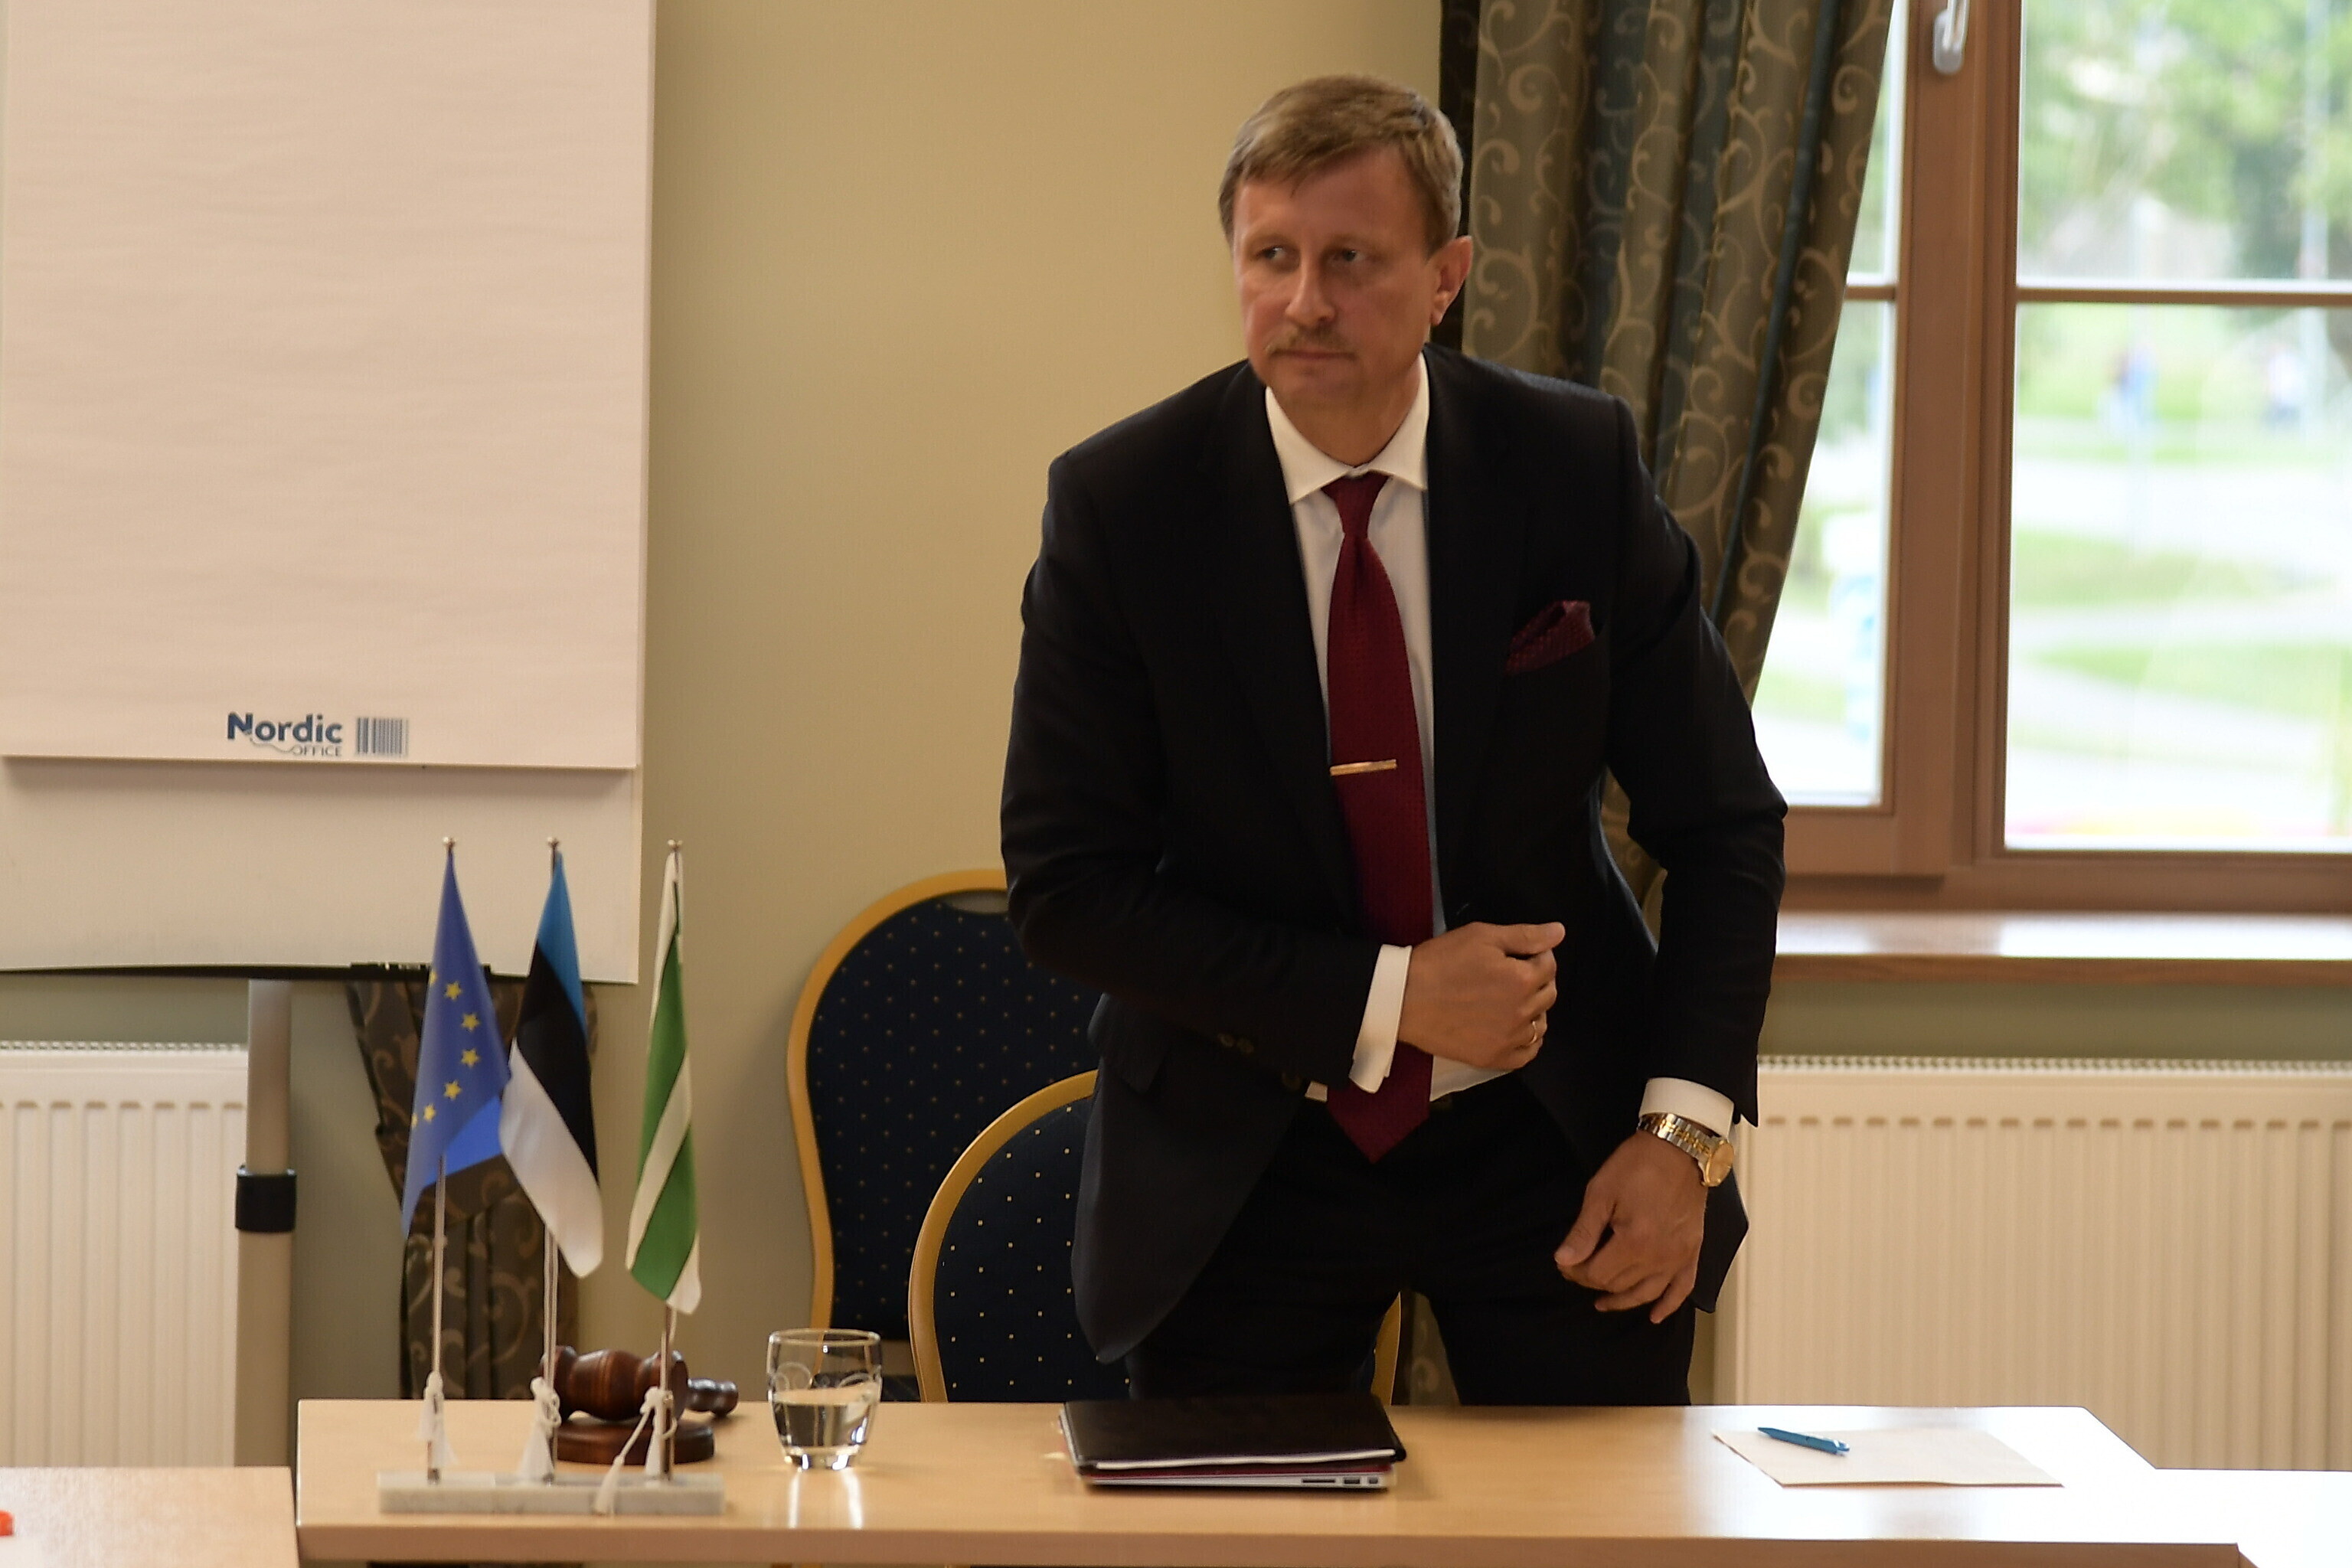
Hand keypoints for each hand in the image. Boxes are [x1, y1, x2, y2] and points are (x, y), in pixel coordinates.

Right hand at [1395, 922, 1561, 1069]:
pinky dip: (1527, 1042)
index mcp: (1521, 980)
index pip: (1549, 965)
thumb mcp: (1481, 937)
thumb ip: (1524, 935)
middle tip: (1511, 973)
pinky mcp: (1492, 1058)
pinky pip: (1526, 1054)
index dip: (1537, 954)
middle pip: (1548, 994)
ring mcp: (1508, 1039)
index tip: (1519, 954)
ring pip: (1540, 1024)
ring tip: (1510, 1000)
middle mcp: (1521, 1012)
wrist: (1403, 998)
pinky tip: (1513, 1029)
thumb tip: (1559, 932)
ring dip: (1533, 1010)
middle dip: (1537, 980)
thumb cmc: (1440, 962)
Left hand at [1554, 1131, 1705, 1321]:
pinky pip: (1682, 1288)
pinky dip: (1669, 1305)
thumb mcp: (1601, 1193)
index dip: (1576, 1272)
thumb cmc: (1637, 1165)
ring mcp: (1679, 1257)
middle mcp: (1659, 1257)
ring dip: (1624, 1301)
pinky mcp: (1692, 1251)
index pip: (1598, 1274)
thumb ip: (1584, 1232)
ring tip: (1603, 1302)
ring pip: (1647, 1293)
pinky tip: (1654, 1316)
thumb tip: (1563, 1261)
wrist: (1679, 1148)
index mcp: (1635, 1242)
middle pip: (1620, 1284)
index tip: (1564, 1264)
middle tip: (1578, 1271)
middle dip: (1594, 1282)